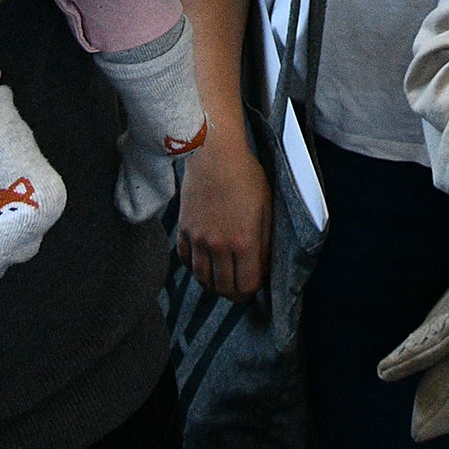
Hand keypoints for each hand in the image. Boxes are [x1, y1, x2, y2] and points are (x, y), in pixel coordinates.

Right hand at [176, 131, 270, 299]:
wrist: (213, 155)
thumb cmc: (245, 177)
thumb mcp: (266, 209)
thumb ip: (265, 243)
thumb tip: (262, 268)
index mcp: (243, 241)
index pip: (246, 285)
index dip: (253, 289)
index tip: (256, 282)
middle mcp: (218, 246)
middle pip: (224, 288)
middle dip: (235, 293)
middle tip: (241, 286)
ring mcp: (197, 240)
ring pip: (203, 279)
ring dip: (215, 284)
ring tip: (224, 279)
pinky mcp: (182, 231)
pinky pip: (187, 262)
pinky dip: (196, 268)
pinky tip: (206, 263)